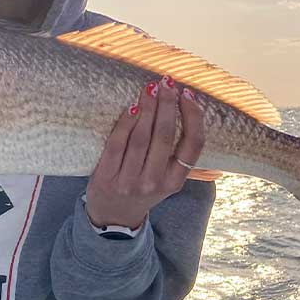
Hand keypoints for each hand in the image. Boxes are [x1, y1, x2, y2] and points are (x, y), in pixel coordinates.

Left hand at [84, 77, 204, 228]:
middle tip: (167, 82)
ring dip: (147, 109)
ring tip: (150, 89)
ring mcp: (129, 181)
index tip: (188, 95)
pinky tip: (131, 107)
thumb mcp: (165, 179)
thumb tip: (183, 106)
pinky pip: (117, 144)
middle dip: (167, 105)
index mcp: (175, 182)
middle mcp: (154, 183)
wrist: (112, 217)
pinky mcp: (106, 177)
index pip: (193, 146)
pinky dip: (125, 123)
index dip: (193, 117)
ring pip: (141, 138)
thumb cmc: (142, 189)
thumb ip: (175, 154)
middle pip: (165, 137)